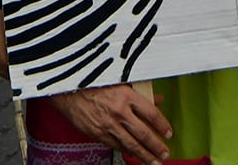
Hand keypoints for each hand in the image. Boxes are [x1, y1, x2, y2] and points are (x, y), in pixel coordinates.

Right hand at [47, 84, 173, 163]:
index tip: (168, 133)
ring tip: (154, 162)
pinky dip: (126, 151)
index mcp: (126, 95)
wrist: (68, 88)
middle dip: (156, 147)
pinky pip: (116, 145)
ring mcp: (108, 124)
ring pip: (131, 144)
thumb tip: (157, 99)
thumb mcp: (120, 80)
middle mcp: (119, 111)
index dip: (162, 125)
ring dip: (144, 155)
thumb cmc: (93, 81)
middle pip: (144, 134)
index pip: (151, 114)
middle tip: (165, 154)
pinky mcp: (98, 133)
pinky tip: (133, 155)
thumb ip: (140, 91)